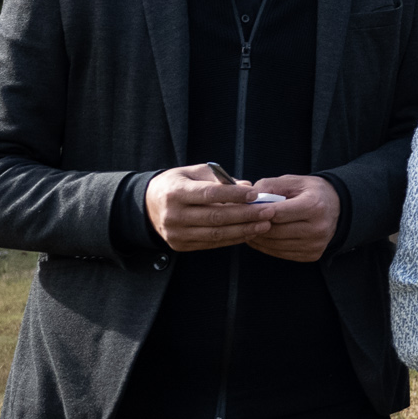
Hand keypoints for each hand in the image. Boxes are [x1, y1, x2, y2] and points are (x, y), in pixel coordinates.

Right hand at [145, 163, 273, 252]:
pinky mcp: (180, 246)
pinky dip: (232, 239)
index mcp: (175, 192)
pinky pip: (211, 243)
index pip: (209, 194)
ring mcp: (175, 233)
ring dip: (243, 230)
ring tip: (265, 225)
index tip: (256, 194)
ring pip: (215, 234)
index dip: (234, 195)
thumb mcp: (194, 172)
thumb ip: (220, 179)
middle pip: (215, 217)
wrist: (148, 205)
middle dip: (246, 215)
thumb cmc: (178, 183)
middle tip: (269, 211)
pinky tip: (249, 233)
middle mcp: (173, 215)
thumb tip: (248, 186)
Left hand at [245, 174, 339, 262]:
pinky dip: (267, 247)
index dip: (259, 212)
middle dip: (256, 225)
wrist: (338, 207)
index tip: (246, 209)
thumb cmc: (312, 192)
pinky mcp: (311, 255)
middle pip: (275, 231)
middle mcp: (317, 228)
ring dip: (258, 238)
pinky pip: (281, 253)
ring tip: (249, 228)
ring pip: (275, 245)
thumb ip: (270, 186)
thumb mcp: (294, 181)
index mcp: (314, 206)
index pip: (278, 213)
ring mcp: (315, 244)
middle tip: (243, 220)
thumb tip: (248, 197)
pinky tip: (261, 237)